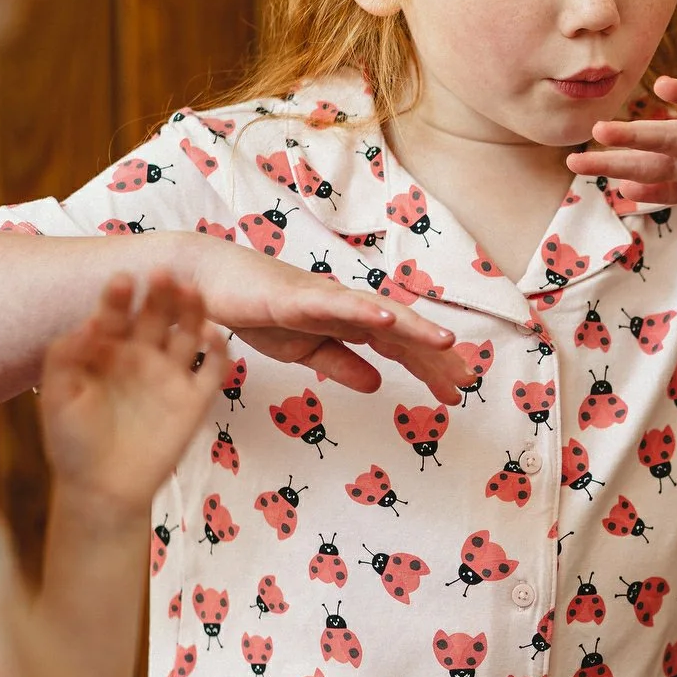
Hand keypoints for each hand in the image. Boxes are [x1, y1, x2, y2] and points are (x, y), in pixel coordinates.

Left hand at [38, 274, 225, 520]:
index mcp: (106, 348)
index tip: (122, 281)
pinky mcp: (195, 399)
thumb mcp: (56, 397)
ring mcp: (169, 375)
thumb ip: (65, 357)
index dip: (118, 297)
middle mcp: (141, 354)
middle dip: (159, 294)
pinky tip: (212, 335)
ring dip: (191, 311)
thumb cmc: (72, 442)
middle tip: (163, 274)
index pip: (114, 313)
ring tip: (191, 291)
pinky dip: (218, 351)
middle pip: (155, 315)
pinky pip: (213, 369)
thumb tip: (89, 323)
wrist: (102, 489)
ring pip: (187, 333)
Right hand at [183, 232, 469, 401]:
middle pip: (399, 330)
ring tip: (446, 342)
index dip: (429, 367)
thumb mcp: (305, 351)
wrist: (210, 283)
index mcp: (348, 323)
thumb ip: (341, 365)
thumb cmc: (258, 311)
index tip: (455, 393)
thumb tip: (377, 385)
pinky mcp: (295, 294)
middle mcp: (344, 306)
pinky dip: (360, 310)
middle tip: (466, 381)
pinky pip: (333, 303)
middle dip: (434, 354)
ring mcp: (323, 297)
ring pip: (376, 312)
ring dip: (412, 326)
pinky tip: (385, 320)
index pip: (399, 346)